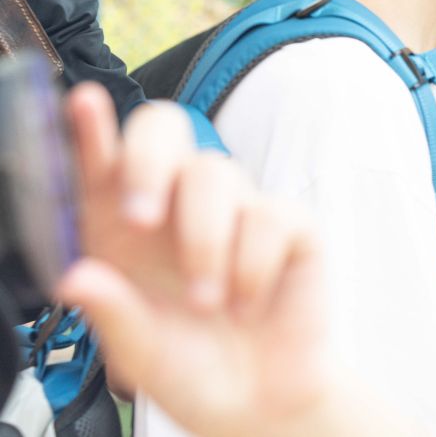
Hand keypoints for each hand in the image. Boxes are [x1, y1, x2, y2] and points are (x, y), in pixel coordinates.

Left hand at [55, 86, 350, 436]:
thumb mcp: (137, 353)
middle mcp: (174, 209)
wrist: (264, 402)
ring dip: (205, 244)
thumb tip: (77, 278)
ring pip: (214, 175)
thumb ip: (110, 313)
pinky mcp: (287, 225)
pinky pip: (268, 215)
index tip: (79, 103)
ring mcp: (235, 210)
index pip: (101, 164)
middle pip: (163, 131)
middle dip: (147, 161)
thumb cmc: (192, 371)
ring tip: (207, 304)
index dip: (89, 129)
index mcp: (122, 231)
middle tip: (141, 218)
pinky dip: (252, 266)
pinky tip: (247, 303)